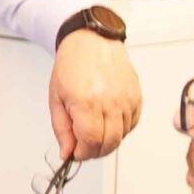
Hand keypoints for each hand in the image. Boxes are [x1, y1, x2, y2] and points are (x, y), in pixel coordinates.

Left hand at [48, 29, 141, 160]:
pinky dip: (120, 129)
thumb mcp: (56, 98)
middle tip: (83, 145)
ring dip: (107, 140)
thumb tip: (67, 152)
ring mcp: (127, 100)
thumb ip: (62, 129)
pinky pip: (131, 125)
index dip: (82, 153)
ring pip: (121, 137)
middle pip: (109, 144)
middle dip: (94, 151)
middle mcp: (111, 102)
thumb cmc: (73, 64)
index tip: (76, 152)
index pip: (91, 143)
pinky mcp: (137, 97)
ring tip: (93, 125)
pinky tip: (107, 119)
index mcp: (87, 102)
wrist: (92, 40)